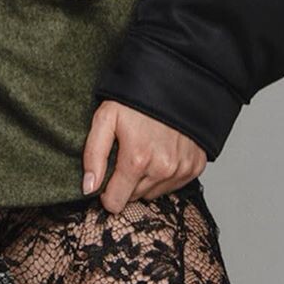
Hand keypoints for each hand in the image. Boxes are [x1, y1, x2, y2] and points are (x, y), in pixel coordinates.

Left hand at [82, 99, 206, 212]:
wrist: (174, 81)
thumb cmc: (136, 99)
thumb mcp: (106, 118)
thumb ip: (93, 155)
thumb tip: (88, 188)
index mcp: (137, 160)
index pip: (115, 202)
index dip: (106, 192)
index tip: (106, 178)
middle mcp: (162, 169)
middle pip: (134, 197)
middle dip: (126, 182)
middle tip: (126, 154)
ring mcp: (181, 169)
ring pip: (153, 193)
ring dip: (146, 179)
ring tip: (144, 150)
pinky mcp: (195, 166)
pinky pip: (173, 185)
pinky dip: (165, 174)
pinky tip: (161, 152)